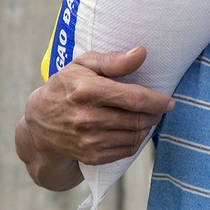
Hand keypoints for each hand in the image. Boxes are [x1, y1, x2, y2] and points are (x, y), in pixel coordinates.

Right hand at [15, 47, 174, 190]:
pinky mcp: (91, 156)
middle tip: (159, 108)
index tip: (169, 101)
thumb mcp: (83, 65)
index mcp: (86, 91)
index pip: (132, 98)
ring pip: (135, 136)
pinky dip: (135, 140)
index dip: (156, 101)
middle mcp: (86, 118)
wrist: (39, 123)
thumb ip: (113, 60)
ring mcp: (88, 140)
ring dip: (146, 127)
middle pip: (137, 119)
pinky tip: (132, 129)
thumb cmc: (66, 87)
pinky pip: (126, 150)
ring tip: (145, 117)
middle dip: (155, 114)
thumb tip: (142, 53)